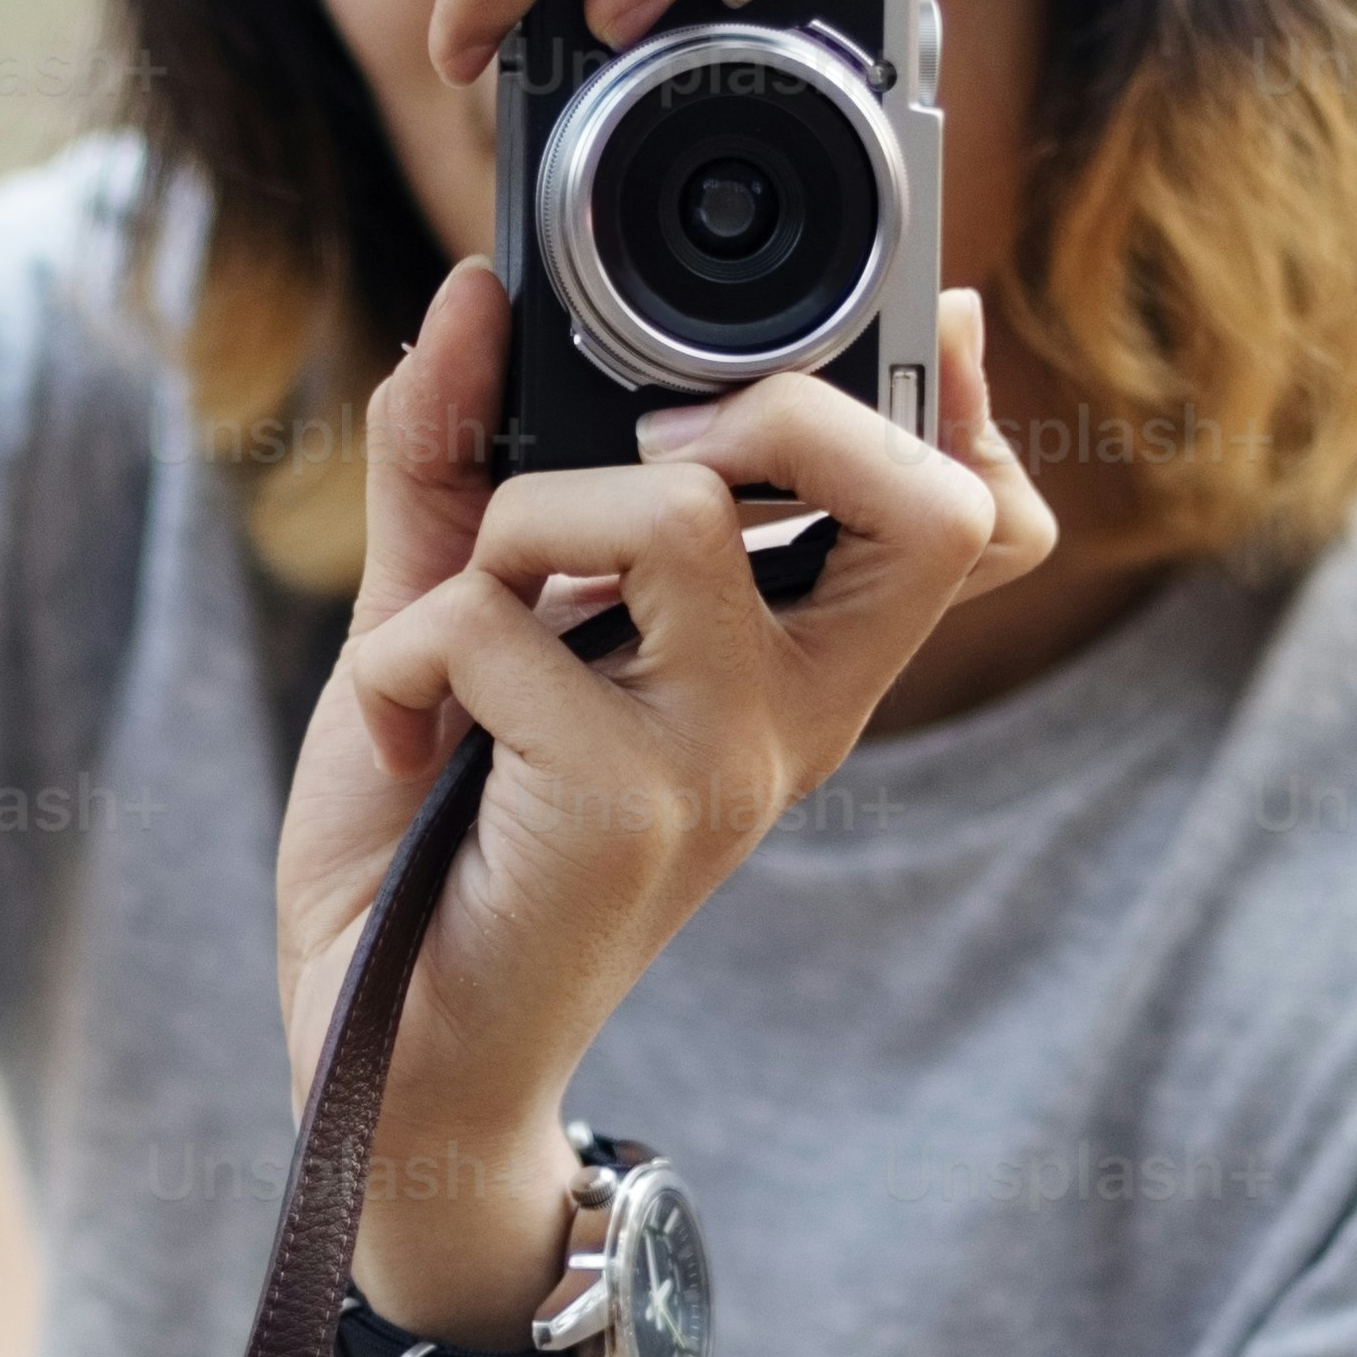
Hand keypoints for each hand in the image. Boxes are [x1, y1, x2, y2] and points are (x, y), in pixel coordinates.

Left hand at [282, 260, 1066, 1338]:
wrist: (385, 1065)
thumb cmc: (436, 844)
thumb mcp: (452, 618)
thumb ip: (458, 456)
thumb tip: (477, 291)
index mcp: (795, 671)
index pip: (971, 526)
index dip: (962, 404)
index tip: (921, 320)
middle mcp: (794, 717)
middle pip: (912, 494)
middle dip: (772, 409)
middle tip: (635, 458)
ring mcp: (722, 765)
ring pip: (669, 513)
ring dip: (510, 527)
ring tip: (460, 626)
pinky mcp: (622, 808)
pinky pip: (490, 619)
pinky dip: (394, 656)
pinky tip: (397, 735)